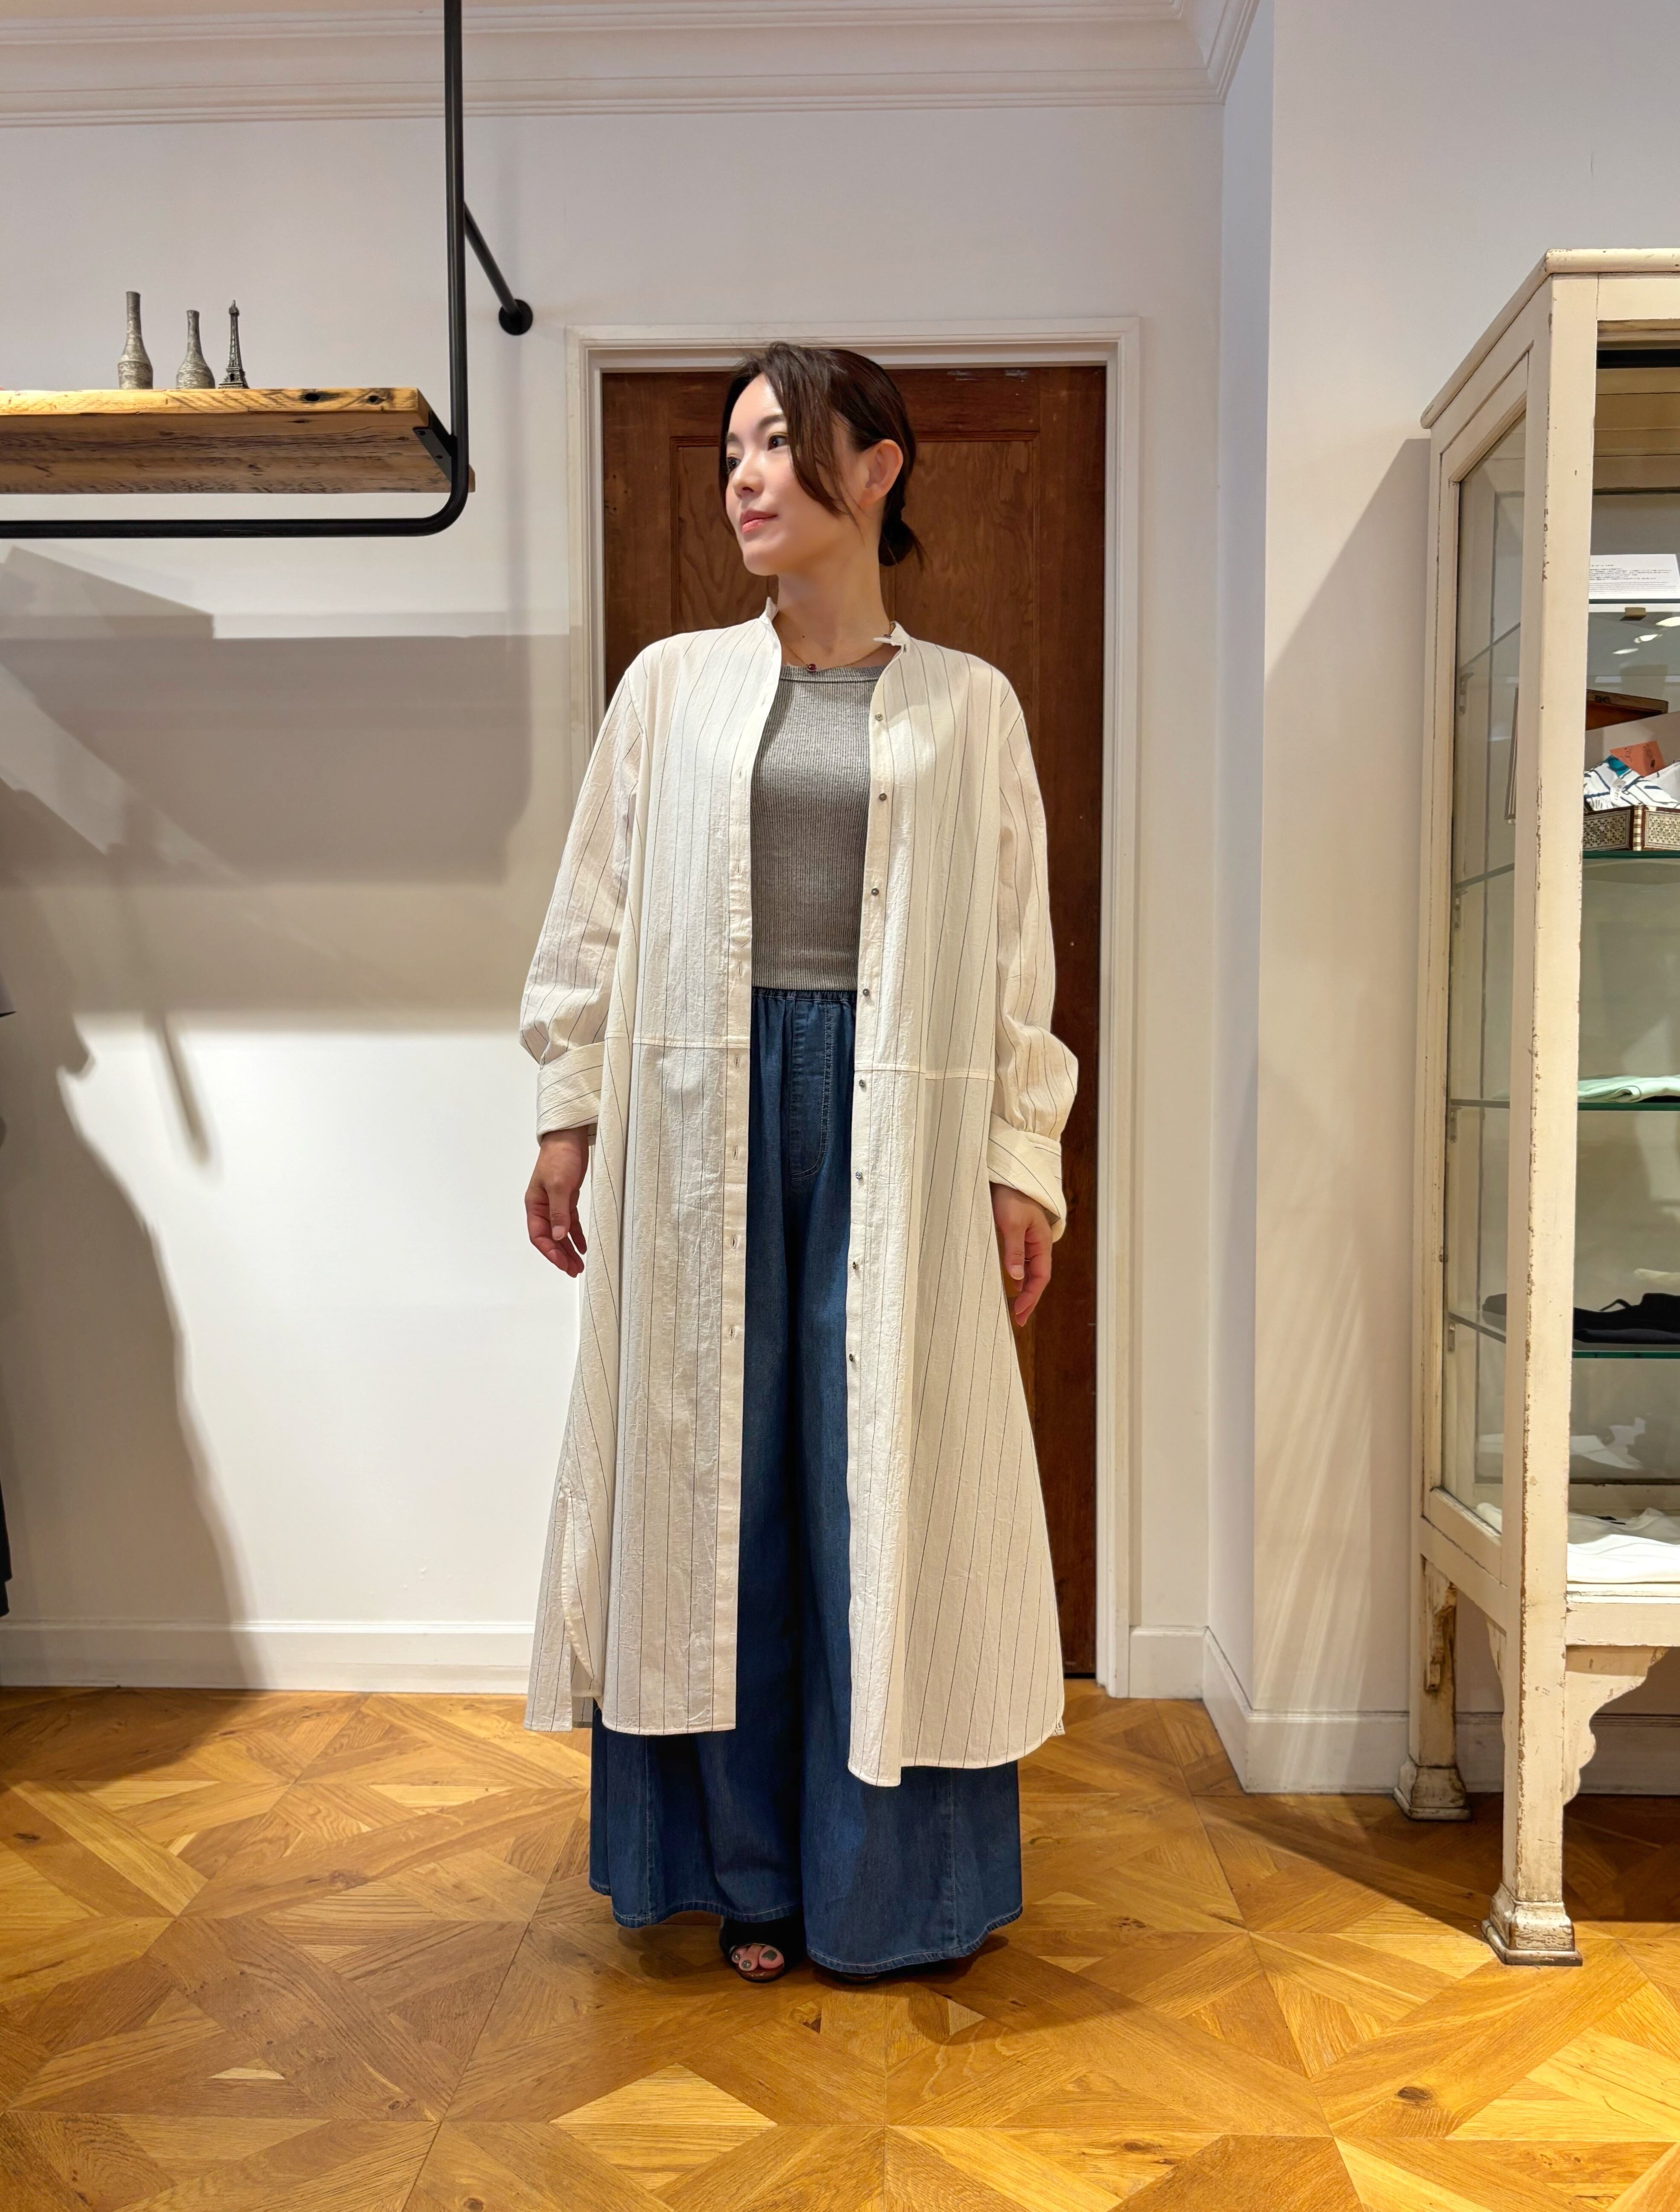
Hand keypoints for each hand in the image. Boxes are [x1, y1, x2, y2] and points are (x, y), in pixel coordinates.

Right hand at [526, 1127, 592, 1274]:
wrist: (569, 1137)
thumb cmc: (560, 1157)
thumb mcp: (559, 1186)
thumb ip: (559, 1212)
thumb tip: (557, 1237)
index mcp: (535, 1205)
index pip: (538, 1235)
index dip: (550, 1252)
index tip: (563, 1264)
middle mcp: (543, 1207)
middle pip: (550, 1238)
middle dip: (561, 1255)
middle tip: (574, 1270)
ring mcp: (555, 1203)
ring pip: (560, 1233)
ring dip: (568, 1249)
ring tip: (579, 1265)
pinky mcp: (567, 1198)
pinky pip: (570, 1222)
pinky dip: (576, 1235)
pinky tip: (583, 1246)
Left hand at [991, 1184, 1053, 1325]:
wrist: (1007, 1175)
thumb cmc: (1011, 1196)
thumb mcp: (1012, 1223)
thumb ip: (1014, 1250)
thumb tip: (1017, 1279)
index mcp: (1042, 1243)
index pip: (1040, 1277)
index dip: (1031, 1297)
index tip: (1019, 1313)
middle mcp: (1038, 1245)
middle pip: (1037, 1278)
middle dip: (1029, 1300)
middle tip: (1017, 1320)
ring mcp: (1029, 1241)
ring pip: (1029, 1272)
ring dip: (1023, 1291)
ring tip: (1014, 1308)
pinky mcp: (1018, 1237)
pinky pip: (1020, 1262)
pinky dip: (1017, 1277)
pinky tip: (1011, 1285)